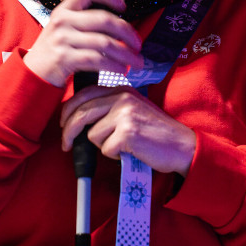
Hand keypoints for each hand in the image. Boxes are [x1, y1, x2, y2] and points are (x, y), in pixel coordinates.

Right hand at [22, 0, 141, 88]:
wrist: (33, 73)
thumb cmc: (55, 51)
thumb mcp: (64, 29)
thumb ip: (85, 22)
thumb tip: (121, 27)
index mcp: (63, 9)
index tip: (123, 5)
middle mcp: (62, 20)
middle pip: (103, 19)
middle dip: (127, 32)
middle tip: (139, 44)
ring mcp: (62, 39)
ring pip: (104, 43)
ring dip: (125, 54)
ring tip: (136, 62)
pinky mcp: (64, 58)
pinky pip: (97, 60)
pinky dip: (114, 66)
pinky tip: (122, 70)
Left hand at [60, 85, 196, 175]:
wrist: (181, 145)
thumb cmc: (155, 132)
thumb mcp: (132, 109)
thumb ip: (109, 107)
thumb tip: (77, 116)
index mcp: (121, 89)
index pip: (83, 94)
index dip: (68, 110)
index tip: (63, 124)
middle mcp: (122, 97)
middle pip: (81, 113)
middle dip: (68, 132)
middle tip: (66, 145)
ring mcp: (125, 113)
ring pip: (93, 134)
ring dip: (104, 146)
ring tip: (123, 146)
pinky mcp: (128, 132)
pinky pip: (106, 149)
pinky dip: (115, 156)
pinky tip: (131, 152)